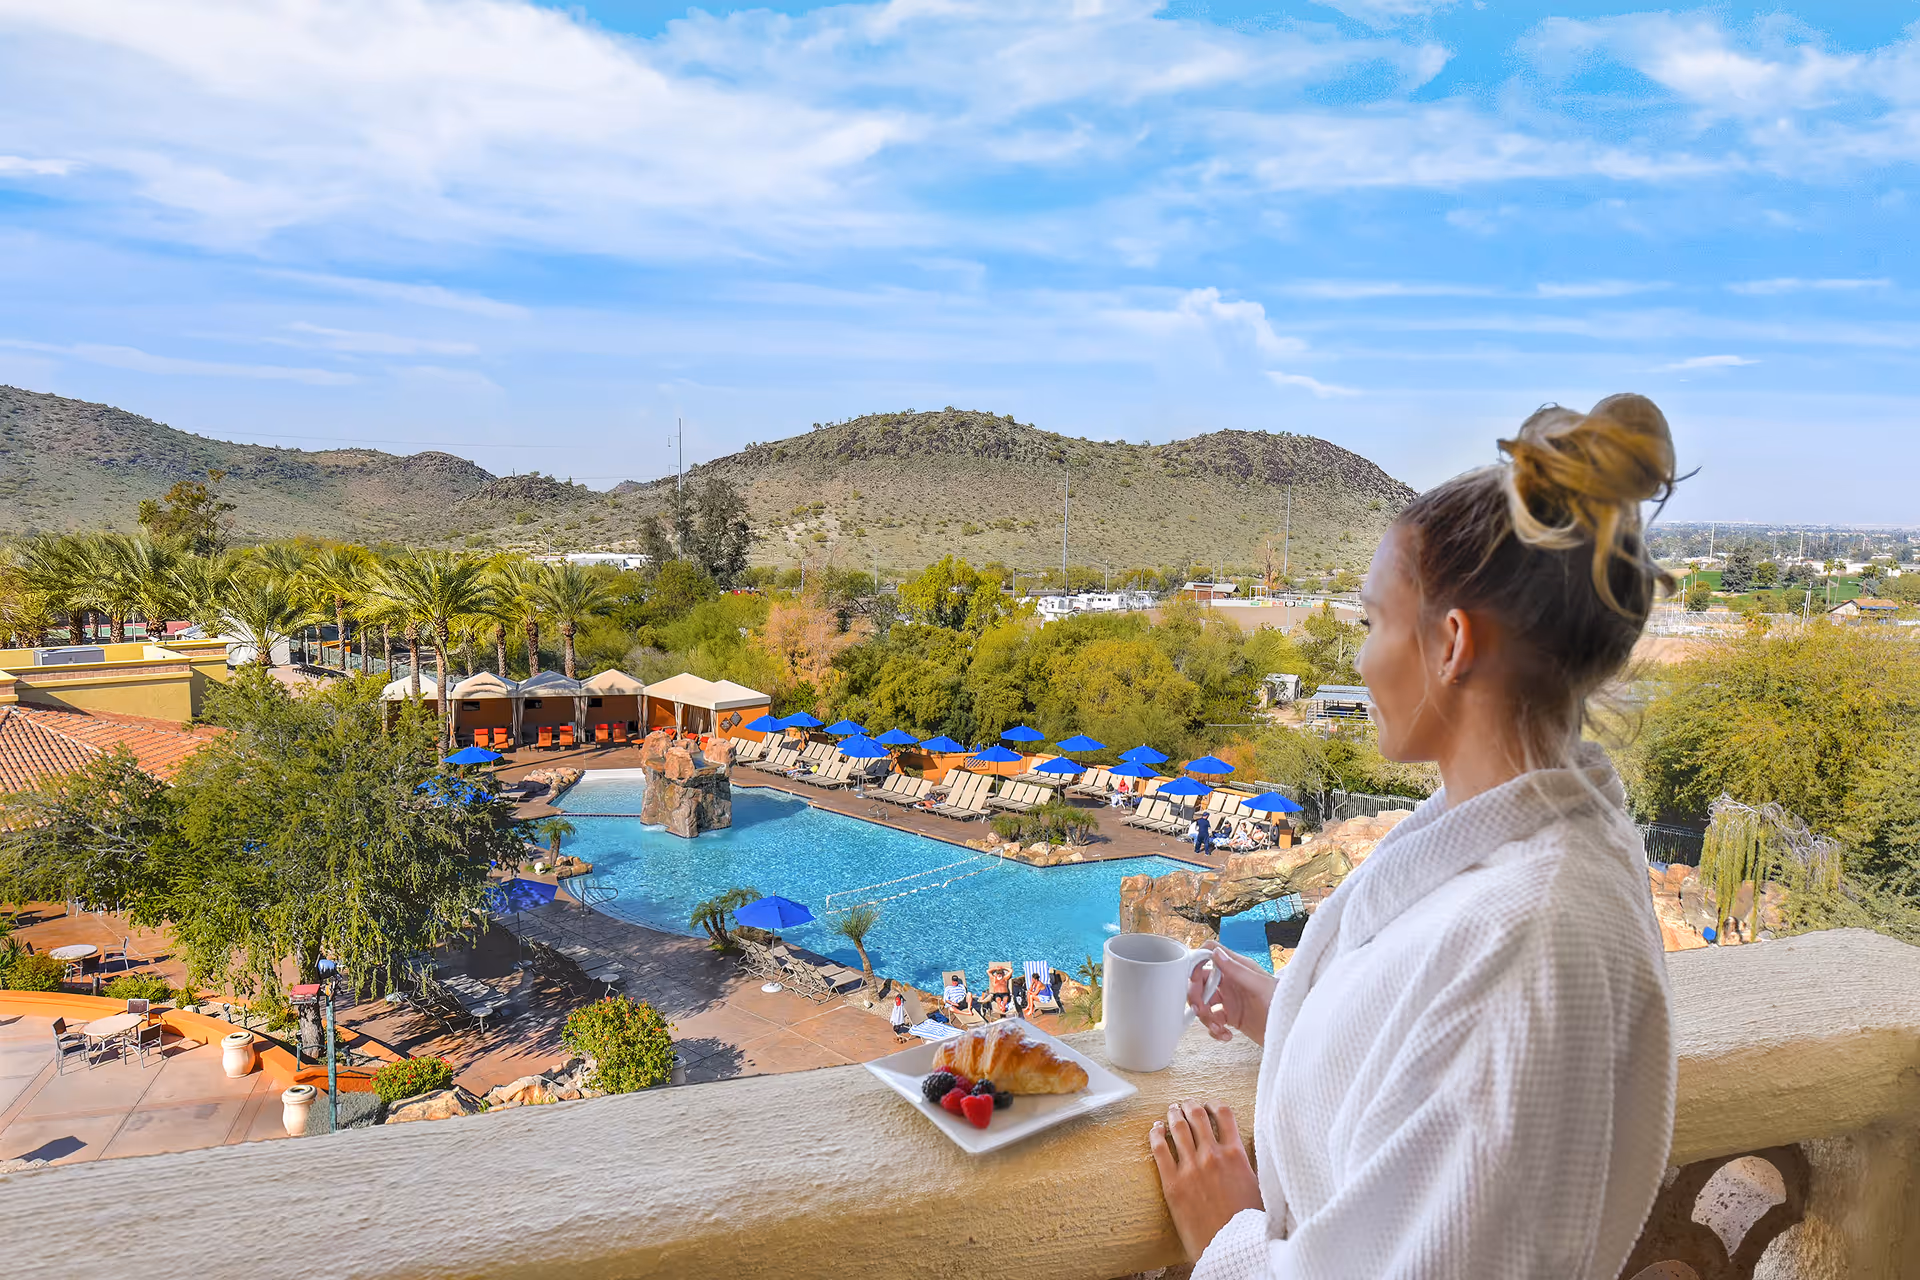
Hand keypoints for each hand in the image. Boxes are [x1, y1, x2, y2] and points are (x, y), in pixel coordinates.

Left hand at [1150, 1101, 1262, 1262]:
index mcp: (1235, 1155)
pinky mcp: (1172, 1183)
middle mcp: (1212, 1155)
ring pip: (1178, 1127)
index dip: (1214, 1104)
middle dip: (1190, 1105)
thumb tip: (1241, 1152)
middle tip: (1186, 1104)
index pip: (1224, 1114)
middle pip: (1198, 1115)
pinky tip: (1155, 1129)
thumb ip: (1246, 1164)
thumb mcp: (1256, 1186)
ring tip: (1171, 1111)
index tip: (1209, 1105)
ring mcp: (1191, 1168)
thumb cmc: (1246, 1223)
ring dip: (1173, 1114)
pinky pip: (1160, 1149)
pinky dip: (1156, 1134)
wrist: (1230, 1248)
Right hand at [1190, 943, 1276, 1045]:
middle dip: (1197, 996)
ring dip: (1205, 1017)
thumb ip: (1237, 969)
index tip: (1194, 980)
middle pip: (1201, 982)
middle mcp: (1232, 982)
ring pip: (1204, 1004)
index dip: (1197, 963)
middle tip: (1201, 1009)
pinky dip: (1214, 1031)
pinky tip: (1225, 1035)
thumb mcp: (1260, 985)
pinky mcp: (1233, 1018)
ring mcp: (1231, 1000)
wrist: (1294, 1029)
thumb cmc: (1285, 1002)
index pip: (1210, 955)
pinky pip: (1213, 1022)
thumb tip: (1216, 953)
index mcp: (1238, 968)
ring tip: (1218, 1028)